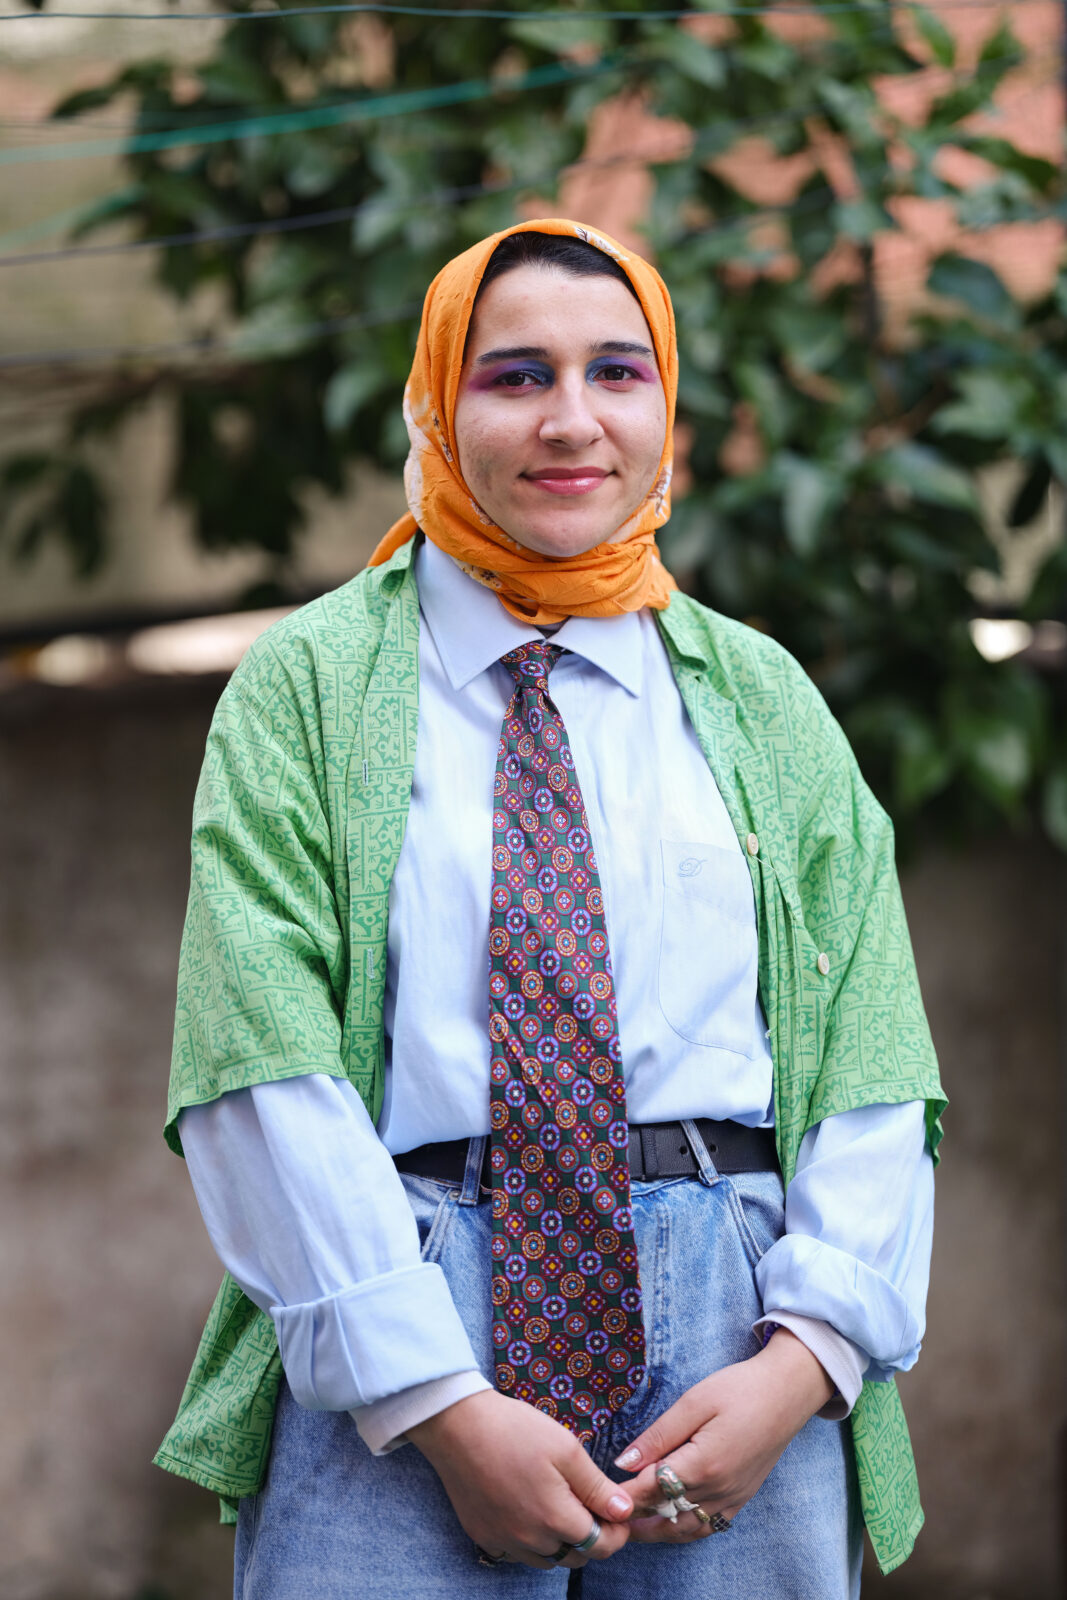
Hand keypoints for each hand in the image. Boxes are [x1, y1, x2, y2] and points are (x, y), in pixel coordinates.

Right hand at [408, 1389, 633, 1568]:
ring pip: (547, 1559)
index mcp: (555, 1519)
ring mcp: (503, 1541)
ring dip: (561, 1542)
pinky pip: (516, 1553)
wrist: (457, 1425)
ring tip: (559, 1505)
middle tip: (590, 1505)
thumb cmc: (515, 1430)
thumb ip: (596, 1487)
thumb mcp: (566, 1449)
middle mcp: (530, 1540)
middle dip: (591, 1538)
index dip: (617, 1532)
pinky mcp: (483, 1536)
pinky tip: (528, 1512)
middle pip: (575, 1558)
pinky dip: (531, 1542)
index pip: (601, 1546)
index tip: (618, 1513)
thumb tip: (624, 1512)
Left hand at [614, 1328, 834, 1542]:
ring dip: (658, 1532)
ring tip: (631, 1527)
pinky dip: (685, 1530)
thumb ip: (658, 1436)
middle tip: (608, 1519)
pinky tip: (670, 1522)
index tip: (599, 1496)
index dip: (624, 1495)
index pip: (652, 1490)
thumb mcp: (694, 1402)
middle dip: (636, 1520)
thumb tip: (623, 1463)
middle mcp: (719, 1489)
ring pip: (687, 1530)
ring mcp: (733, 1497)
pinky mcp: (742, 1497)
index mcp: (704, 1464)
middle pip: (667, 1517)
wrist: (787, 1392)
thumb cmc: (739, 1389)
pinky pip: (709, 1526)